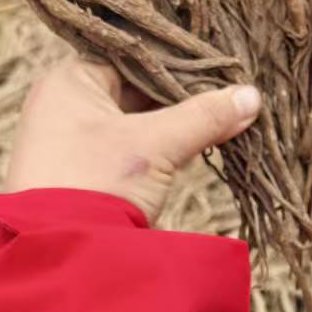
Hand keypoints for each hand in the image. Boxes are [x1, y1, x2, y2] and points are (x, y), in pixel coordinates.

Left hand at [5, 55, 260, 224]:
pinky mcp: (85, 174)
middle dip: (181, 98)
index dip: (178, 63)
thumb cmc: (97, 183)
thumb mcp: (156, 145)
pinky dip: (161, 149)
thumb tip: (251, 96)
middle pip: (136, 89)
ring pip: (136, 121)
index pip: (133, 56)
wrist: (60, 255)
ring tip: (221, 122)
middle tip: (227, 97)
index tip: (219, 71)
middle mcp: (65, 105)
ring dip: (175, 125)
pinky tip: (195, 149)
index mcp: (69, 80)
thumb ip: (204, 117)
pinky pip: (130, 149)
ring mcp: (72, 141)